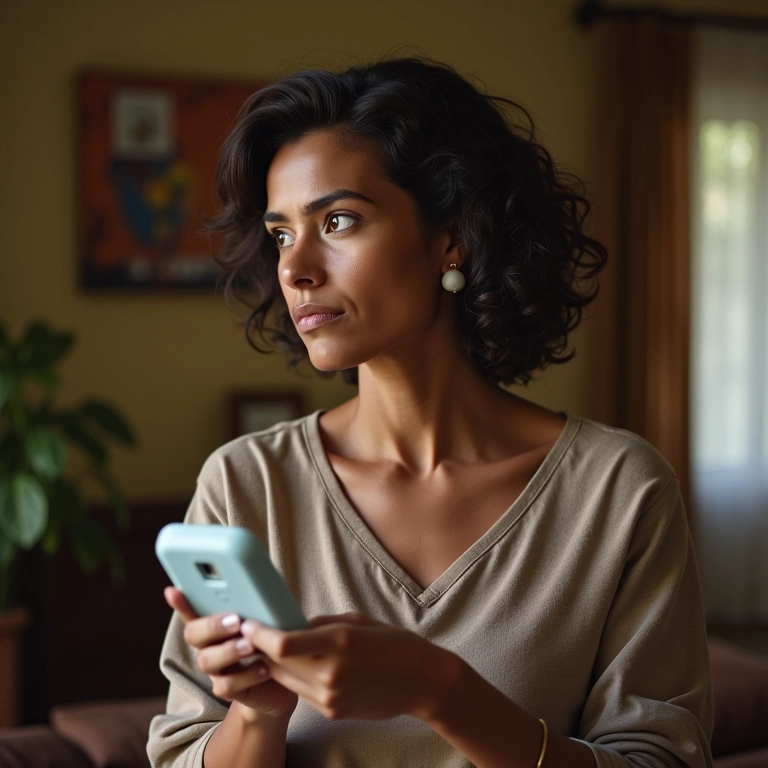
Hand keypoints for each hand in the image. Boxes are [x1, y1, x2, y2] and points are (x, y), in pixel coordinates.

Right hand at [164, 587, 297, 721]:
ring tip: (252, 645)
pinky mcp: (227, 689)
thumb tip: (260, 589)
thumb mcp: (268, 621)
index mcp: (216, 624)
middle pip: (193, 634)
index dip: (181, 603)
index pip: (192, 611)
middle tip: (237, 620)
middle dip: (212, 626)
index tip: (173, 590)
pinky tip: (264, 667)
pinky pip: (225, 685)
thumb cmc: (273, 642)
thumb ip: (257, 608)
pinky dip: (246, 675)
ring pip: (206, 660)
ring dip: (229, 650)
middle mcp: (209, 646)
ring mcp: (216, 669)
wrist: (285, 679)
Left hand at [241, 612, 461, 721]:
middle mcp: (331, 673)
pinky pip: (302, 692)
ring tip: (270, 648)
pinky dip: (295, 678)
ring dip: (274, 665)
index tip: (248, 622)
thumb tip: (293, 623)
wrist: (422, 683)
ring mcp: (330, 697)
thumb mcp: (358, 620)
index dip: (259, 634)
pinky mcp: (332, 712)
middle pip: (277, 664)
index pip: (283, 643)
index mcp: (339, 642)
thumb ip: (322, 623)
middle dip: (260, 649)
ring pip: (286, 681)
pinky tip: (299, 666)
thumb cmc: (394, 644)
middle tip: (251, 633)